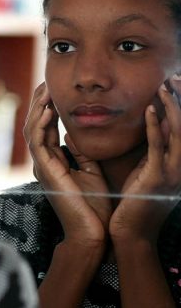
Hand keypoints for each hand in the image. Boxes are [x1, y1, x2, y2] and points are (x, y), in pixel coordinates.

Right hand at [24, 83, 110, 246]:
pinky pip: (37, 143)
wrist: (91, 231)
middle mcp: (44, 161)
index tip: (53, 90)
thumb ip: (79, 151)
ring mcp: (42, 165)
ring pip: (32, 130)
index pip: (46, 128)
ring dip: (38, 109)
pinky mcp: (45, 171)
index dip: (48, 108)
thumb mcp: (89, 169)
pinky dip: (40, 125)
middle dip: (40, 103)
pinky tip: (46, 111)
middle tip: (46, 83)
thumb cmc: (92, 205)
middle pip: (35, 125)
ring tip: (45, 90)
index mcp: (53, 160)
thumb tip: (72, 133)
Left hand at [110, 78, 180, 242]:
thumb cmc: (136, 197)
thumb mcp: (149, 168)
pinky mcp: (157, 177)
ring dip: (171, 107)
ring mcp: (173, 172)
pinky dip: (156, 126)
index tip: (176, 83)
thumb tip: (159, 123)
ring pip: (179, 132)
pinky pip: (158, 146)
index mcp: (179, 163)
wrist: (131, 230)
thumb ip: (157, 148)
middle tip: (174, 78)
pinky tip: (150, 110)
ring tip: (164, 87)